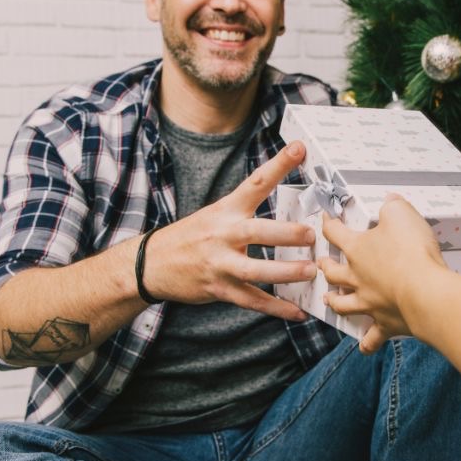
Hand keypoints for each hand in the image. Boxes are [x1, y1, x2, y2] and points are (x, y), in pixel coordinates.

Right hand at [142, 141, 315, 319]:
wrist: (150, 263)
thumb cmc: (190, 236)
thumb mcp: (215, 214)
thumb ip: (247, 210)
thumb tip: (286, 204)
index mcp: (225, 210)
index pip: (255, 183)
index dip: (278, 165)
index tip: (299, 149)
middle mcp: (223, 235)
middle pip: (257, 231)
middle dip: (285, 233)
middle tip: (310, 233)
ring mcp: (220, 264)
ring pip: (255, 271)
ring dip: (284, 272)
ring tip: (309, 272)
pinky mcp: (220, 289)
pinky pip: (252, 300)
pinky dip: (277, 308)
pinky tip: (297, 311)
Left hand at [319, 194, 444, 353]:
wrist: (425, 293)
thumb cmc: (412, 251)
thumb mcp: (402, 214)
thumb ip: (392, 206)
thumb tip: (388, 201)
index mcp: (357, 249)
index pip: (335, 233)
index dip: (327, 224)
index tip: (323, 218)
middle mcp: (356, 278)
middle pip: (333, 273)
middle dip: (326, 266)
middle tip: (322, 263)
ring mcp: (368, 303)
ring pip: (343, 304)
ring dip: (334, 301)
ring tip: (329, 299)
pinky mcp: (385, 324)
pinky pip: (372, 338)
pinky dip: (367, 344)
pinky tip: (364, 347)